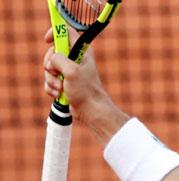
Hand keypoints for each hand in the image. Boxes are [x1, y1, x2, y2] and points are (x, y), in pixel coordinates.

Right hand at [42, 28, 129, 143]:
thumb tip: (51, 60)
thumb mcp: (71, 70)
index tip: (47, 40)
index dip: (55, 32)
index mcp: (81, 51)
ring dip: (51, 80)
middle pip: (52, 52)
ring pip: (49, 68)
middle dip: (50, 65)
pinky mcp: (65, 83)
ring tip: (61, 88)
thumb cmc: (86, 91)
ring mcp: (69, 71)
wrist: (91, 111)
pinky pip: (50, 81)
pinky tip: (59, 94)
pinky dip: (51, 88)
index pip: (67, 32)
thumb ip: (58, 58)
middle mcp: (76, 59)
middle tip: (57, 73)